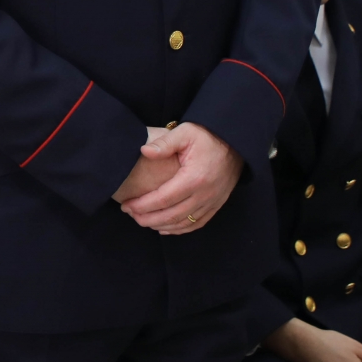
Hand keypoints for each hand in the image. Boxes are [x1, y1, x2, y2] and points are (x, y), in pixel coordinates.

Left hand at [114, 123, 240, 234]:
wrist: (236, 141)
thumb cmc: (208, 136)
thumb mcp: (186, 132)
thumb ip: (164, 143)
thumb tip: (144, 151)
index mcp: (194, 178)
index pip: (163, 199)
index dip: (142, 205)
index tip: (126, 205)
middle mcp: (204, 194)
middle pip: (171, 215)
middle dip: (147, 218)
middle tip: (129, 214)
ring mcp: (212, 202)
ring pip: (183, 223)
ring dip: (160, 225)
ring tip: (142, 221)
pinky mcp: (217, 204)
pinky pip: (197, 223)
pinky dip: (179, 229)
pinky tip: (164, 228)